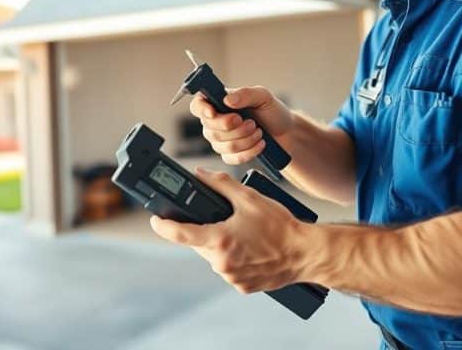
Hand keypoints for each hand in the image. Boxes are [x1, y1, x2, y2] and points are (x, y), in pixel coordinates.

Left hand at [150, 168, 310, 293]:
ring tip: (244, 235)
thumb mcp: (250, 198)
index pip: (180, 234)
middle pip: (199, 244)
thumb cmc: (280, 225)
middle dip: (204, 231)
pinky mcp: (242, 287)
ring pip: (215, 258)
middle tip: (222, 220)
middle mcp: (222, 263)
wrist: (306, 254)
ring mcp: (232, 277)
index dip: (163, 227)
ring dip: (220, 246)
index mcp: (220, 240)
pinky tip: (251, 250)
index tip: (155, 220)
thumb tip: (200, 175)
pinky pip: (230, 270)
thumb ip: (221, 185)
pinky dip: (234, 259)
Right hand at [189, 86, 293, 164]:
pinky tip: (259, 143)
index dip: (201, 110)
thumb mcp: (262, 96)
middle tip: (252, 122)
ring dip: (244, 139)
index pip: (197, 106)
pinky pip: (230, 158)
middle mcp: (214, 121)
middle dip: (235, 129)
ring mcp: (220, 140)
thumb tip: (228, 99)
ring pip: (221, 146)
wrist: (285, 132)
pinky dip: (248, 152)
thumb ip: (245, 94)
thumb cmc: (271, 111)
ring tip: (258, 131)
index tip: (213, 112)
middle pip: (210, 130)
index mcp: (218, 102)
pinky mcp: (228, 155)